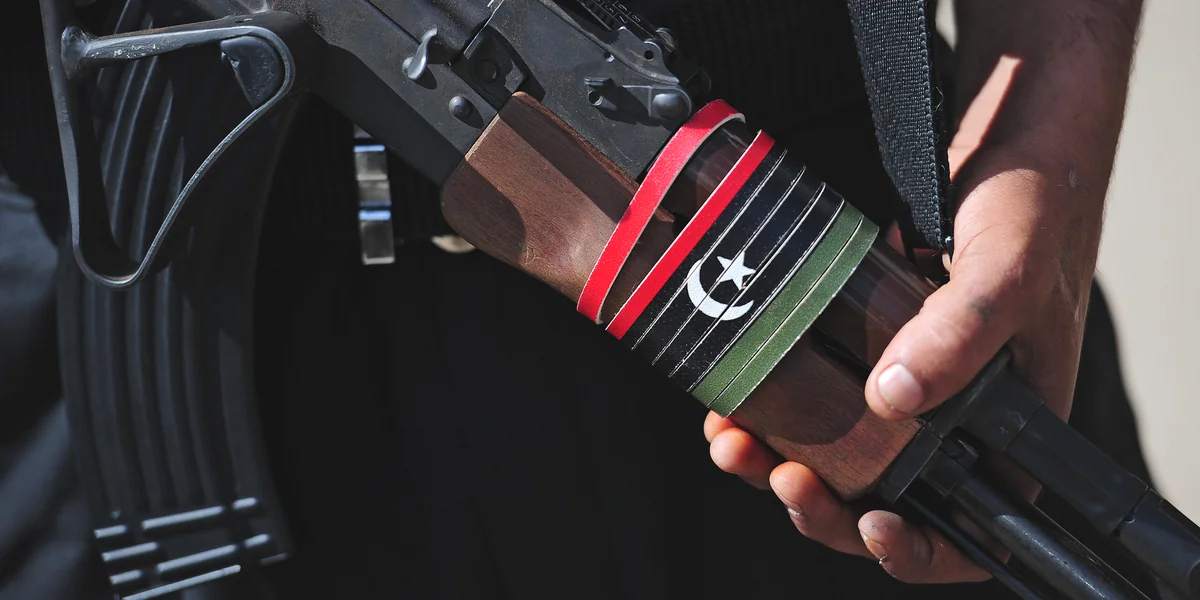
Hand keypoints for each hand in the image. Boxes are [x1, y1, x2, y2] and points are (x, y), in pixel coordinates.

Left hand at [704, 0, 1142, 578]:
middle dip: (822, 503)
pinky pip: (810, 397)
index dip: (921, 547)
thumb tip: (895, 397)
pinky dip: (768, 407)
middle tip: (775, 475)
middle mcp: (953, 411)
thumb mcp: (1009, 266)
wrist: (1007, 137)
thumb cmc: (1037, 203)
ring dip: (778, 460)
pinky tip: (731, 399)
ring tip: (734, 441)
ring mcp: (902, 380)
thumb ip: (963, 330)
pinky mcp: (858, 345)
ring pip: (835, 453)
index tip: (868, 525)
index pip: (972, 522)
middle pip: (884, 496)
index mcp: (1010, 421)